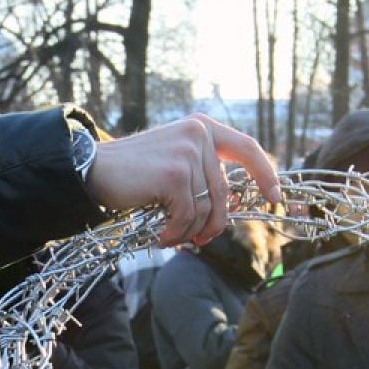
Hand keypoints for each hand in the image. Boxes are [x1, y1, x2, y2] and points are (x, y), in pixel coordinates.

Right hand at [87, 113, 280, 246]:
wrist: (92, 169)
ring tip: (169, 235)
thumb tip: (232, 205)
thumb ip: (203, 171)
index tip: (275, 197)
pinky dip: (175, 233)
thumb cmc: (133, 173)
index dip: (266, 174)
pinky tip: (160, 236)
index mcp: (202, 127)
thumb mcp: (175, 161)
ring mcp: (188, 153)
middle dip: (214, 225)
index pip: (247, 148)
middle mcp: (199, 134)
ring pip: (206, 209)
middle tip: (199, 240)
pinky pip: (188, 216)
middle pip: (224, 193)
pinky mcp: (175, 175)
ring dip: (189, 231)